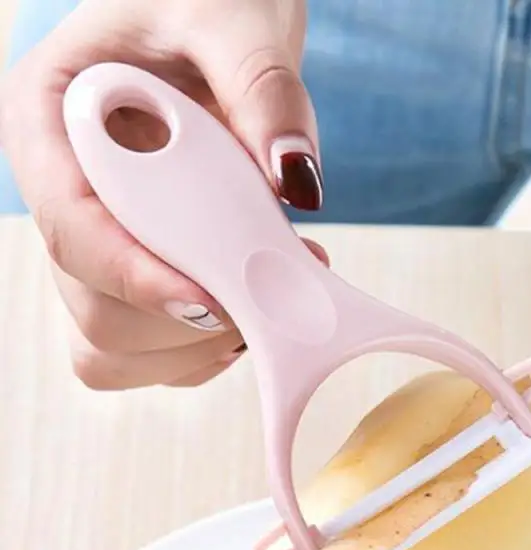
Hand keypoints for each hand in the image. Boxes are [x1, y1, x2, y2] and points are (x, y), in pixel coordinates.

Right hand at [0, 0, 324, 388]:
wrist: (220, 28)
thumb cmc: (208, 7)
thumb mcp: (232, 20)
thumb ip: (263, 89)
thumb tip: (296, 177)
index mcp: (49, 124)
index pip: (69, 230)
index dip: (136, 279)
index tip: (214, 300)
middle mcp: (66, 194)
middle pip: (95, 307)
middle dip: (188, 319)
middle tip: (276, 288)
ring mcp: (102, 241)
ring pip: (121, 342)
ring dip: (205, 341)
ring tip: (277, 290)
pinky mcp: (142, 271)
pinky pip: (155, 349)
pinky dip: (210, 348)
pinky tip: (259, 304)